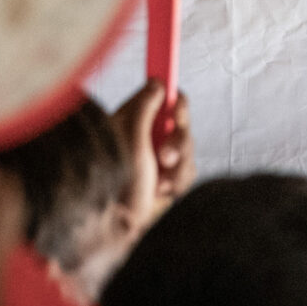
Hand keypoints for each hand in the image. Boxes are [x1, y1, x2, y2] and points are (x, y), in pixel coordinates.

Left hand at [112, 79, 195, 234]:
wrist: (117, 223)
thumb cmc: (117, 182)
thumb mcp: (130, 141)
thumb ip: (144, 109)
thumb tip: (156, 82)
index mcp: (137, 119)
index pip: (165, 97)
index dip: (175, 100)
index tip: (176, 111)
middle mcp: (150, 134)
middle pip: (182, 124)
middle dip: (179, 143)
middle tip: (165, 157)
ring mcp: (161, 155)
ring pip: (189, 149)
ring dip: (179, 167)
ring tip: (160, 182)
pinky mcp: (169, 174)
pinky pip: (189, 170)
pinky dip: (179, 180)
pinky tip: (163, 190)